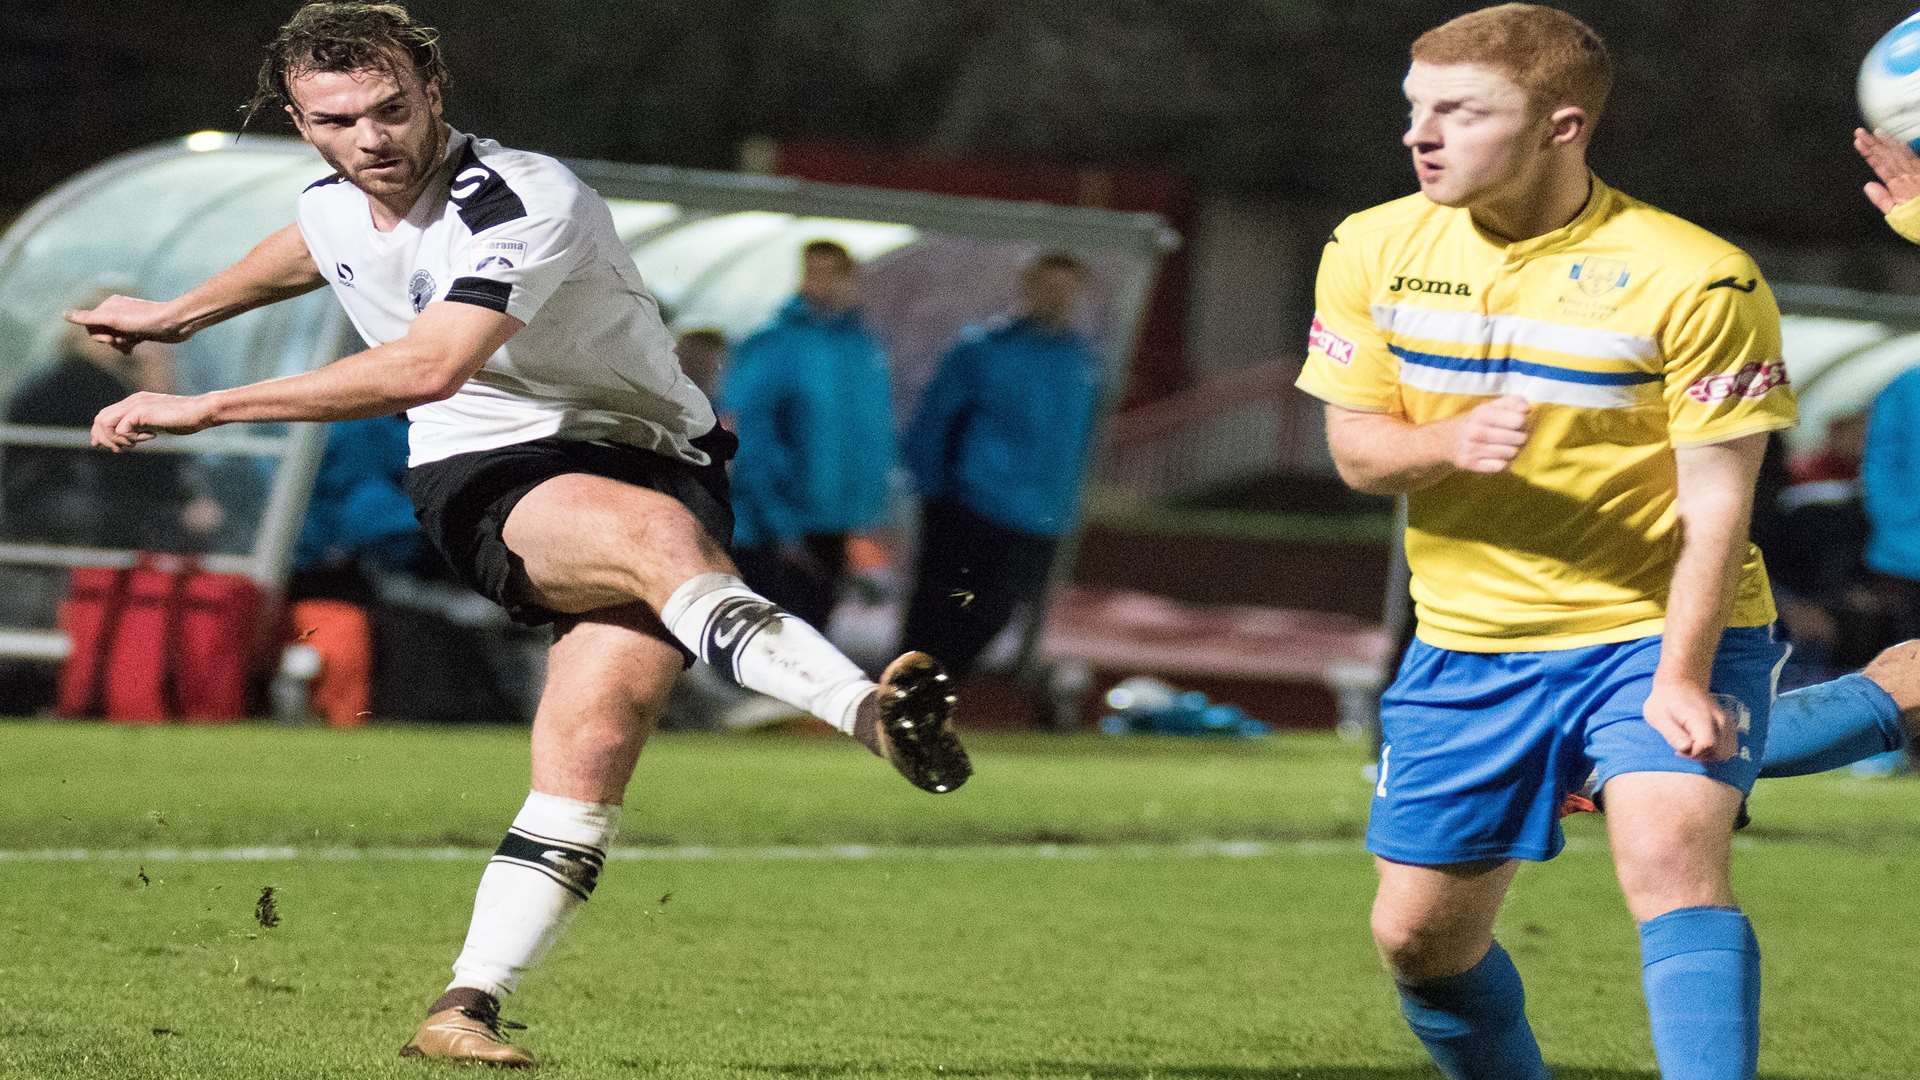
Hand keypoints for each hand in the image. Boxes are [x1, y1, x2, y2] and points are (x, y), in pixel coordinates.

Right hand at [64, 295, 186, 353]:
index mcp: (109, 304)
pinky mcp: (141, 330)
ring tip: (134, 341)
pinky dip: (128, 345)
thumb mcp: (113, 320)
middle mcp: (118, 310)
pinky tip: (136, 345)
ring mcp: (130, 321)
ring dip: (121, 343)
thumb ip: (88, 318)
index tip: (112, 337)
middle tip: (124, 339)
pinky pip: (126, 341)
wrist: (176, 323)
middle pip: (102, 332)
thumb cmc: (145, 320)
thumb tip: (64, 314)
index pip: (90, 325)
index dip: (98, 335)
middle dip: (110, 340)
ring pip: (114, 338)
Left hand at [91, 392, 217, 451]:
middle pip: (100, 418)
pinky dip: (131, 439)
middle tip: (119, 450)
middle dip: (103, 438)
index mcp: (134, 402)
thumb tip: (132, 438)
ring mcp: (135, 405)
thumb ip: (143, 427)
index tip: (104, 446)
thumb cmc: (185, 419)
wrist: (200, 411)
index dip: (100, 432)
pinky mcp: (140, 412)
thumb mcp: (158, 423)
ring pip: (105, 423)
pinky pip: (121, 430)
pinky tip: (151, 436)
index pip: (105, 415)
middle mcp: (131, 401)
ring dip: (116, 440)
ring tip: (133, 445)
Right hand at [1448, 394, 1530, 473]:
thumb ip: (1512, 402)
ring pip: (1511, 453)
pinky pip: (1500, 467)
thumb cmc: (1476, 422)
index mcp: (1482, 413)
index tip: (1519, 423)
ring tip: (1505, 446)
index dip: (1524, 422)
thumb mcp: (1491, 406)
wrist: (1446, 439)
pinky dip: (1503, 463)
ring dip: (1512, 451)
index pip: (1519, 420)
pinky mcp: (1469, 464)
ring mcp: (1471, 449)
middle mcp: (1475, 431)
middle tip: (1514, 436)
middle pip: (1519, 439)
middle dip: (1521, 438)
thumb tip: (1527, 408)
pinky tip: (1497, 457)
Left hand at [1642, 678, 1737, 762]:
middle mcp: (1720, 720)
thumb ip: (1672, 734)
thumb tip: (1686, 748)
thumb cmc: (1665, 700)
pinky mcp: (1728, 725)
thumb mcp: (1657, 716)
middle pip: (1720, 752)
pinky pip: (1729, 747)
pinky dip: (1716, 751)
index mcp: (1701, 717)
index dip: (1693, 753)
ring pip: (1727, 752)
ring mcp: (1727, 722)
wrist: (1680, 682)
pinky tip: (1700, 743)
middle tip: (1683, 747)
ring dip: (1709, 755)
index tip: (1678, 749)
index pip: (1708, 745)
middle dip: (1701, 756)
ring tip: (1691, 745)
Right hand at [1855, 127, 1919, 213]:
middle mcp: (1909, 176)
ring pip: (1901, 153)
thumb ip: (1882, 200)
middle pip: (1888, 155)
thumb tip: (1869, 187)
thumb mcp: (1897, 216)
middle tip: (1861, 132)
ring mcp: (1917, 173)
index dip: (1868, 152)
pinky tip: (1897, 142)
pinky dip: (1904, 148)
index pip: (1880, 164)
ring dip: (1888, 141)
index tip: (1858, 142)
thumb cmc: (1918, 219)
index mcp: (1899, 186)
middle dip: (1873, 142)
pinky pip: (1912, 156)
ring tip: (1877, 132)